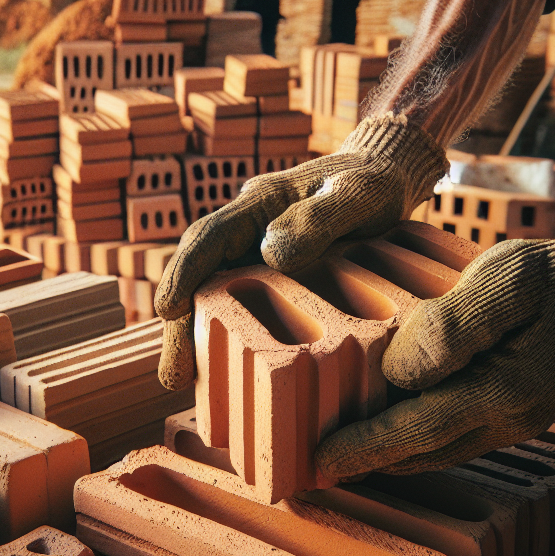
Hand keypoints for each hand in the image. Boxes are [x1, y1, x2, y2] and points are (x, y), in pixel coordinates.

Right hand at [154, 114, 448, 389]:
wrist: (386, 176)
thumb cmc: (374, 181)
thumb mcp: (357, 194)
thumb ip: (318, 218)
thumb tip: (271, 254)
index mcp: (259, 203)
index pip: (208, 236)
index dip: (183, 272)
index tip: (167, 311)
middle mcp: (248, 228)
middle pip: (200, 273)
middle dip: (180, 322)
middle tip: (174, 373)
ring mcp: (257, 251)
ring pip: (215, 292)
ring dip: (197, 333)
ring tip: (184, 379)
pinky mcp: (274, 274)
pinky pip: (243, 303)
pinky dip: (229, 331)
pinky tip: (226, 365)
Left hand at [314, 227, 554, 480]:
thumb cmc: (547, 278)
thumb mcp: (501, 282)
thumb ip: (450, 327)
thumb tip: (398, 371)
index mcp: (502, 390)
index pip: (418, 429)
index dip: (366, 446)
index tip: (321, 457)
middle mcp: (507, 419)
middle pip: (422, 451)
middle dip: (365, 461)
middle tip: (311, 464)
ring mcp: (511, 421)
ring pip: (436, 451)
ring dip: (387, 456)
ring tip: (337, 455)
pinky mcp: (509, 413)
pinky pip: (450, 437)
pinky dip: (412, 441)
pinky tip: (386, 432)